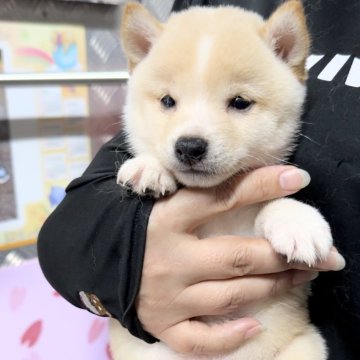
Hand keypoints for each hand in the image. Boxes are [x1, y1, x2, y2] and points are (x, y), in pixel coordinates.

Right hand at [137, 165, 344, 355]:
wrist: (95, 256)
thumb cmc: (133, 222)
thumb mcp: (155, 196)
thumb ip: (188, 184)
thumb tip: (231, 176)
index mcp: (164, 219)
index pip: (219, 198)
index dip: (260, 187)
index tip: (296, 179)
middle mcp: (167, 258)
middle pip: (238, 257)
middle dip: (281, 255)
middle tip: (316, 254)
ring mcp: (165, 296)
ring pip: (231, 296)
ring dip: (271, 287)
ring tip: (299, 277)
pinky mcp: (160, 323)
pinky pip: (200, 339)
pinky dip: (230, 337)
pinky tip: (253, 326)